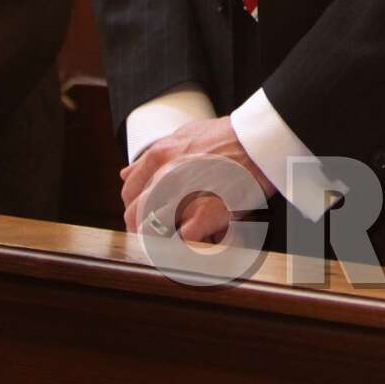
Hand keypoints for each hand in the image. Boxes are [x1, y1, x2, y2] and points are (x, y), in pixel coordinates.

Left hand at [119, 115, 270, 244]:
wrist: (258, 141)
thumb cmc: (229, 136)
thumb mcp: (185, 134)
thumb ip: (154, 154)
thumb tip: (126, 172)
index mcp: (159, 156)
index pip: (129, 192)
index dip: (135, 208)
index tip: (144, 217)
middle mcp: (164, 177)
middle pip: (134, 216)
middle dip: (142, 230)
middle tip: (158, 237)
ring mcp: (181, 198)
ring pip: (150, 232)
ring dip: (160, 241)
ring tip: (174, 247)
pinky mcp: (203, 215)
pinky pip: (180, 242)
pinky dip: (185, 249)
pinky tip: (194, 246)